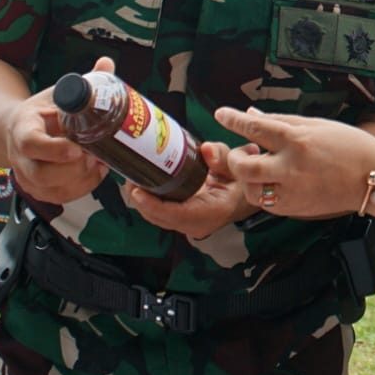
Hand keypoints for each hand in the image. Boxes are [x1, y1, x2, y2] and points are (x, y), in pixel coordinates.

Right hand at [4, 57, 112, 202]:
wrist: (20, 131)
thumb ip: (83, 83)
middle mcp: (20, 158)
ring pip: (53, 190)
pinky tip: (96, 171)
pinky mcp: (40, 191)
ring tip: (98, 160)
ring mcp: (28, 178)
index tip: (76, 148)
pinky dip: (83, 187)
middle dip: (74, 169)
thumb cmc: (43, 113)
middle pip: (42, 174)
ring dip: (81, 178)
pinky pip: (62, 196)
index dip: (53, 149)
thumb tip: (107, 63)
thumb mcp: (58, 94)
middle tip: (95, 154)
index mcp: (22, 129)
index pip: (31, 143)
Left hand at [125, 143, 254, 240]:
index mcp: (210, 212)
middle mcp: (196, 224)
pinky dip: (148, 202)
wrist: (246, 195)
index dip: (153, 205)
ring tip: (130, 178)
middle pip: (159, 217)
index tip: (137, 191)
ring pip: (156, 217)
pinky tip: (141, 184)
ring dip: (141, 201)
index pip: (175, 214)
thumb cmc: (241, 182)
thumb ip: (221, 157)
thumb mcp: (236, 166)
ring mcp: (187, 224)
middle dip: (140, 200)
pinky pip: (160, 214)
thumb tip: (206, 150)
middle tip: (128, 177)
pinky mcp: (181, 220)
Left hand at [215, 107, 374, 218]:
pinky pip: (267, 204)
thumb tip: (252, 114)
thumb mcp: (316, 125)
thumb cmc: (349, 146)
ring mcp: (293, 192)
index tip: (220, 114)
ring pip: (251, 191)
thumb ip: (281, 121)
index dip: (233, 119)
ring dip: (249, 179)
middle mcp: (291, 167)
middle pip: (244, 167)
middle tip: (244, 153)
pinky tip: (274, 182)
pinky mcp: (296, 209)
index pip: (255, 128)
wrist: (374, 178)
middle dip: (235, 159)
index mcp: (297, 140)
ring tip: (261, 168)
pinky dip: (264, 192)